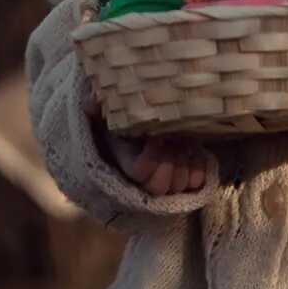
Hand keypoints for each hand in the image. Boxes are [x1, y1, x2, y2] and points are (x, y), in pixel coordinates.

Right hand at [86, 91, 207, 194]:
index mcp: (127, 161)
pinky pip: (196, 181)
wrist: (149, 123)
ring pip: (178, 185)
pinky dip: (198, 166)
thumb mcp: (111, 111)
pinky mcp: (186, 175)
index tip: (157, 135)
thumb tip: (89, 102)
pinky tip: (194, 148)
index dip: (151, 157)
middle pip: (159, 186)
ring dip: (184, 163)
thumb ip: (99, 108)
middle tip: (173, 141)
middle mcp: (147, 176)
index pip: (139, 172)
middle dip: (169, 163)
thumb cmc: (128, 118)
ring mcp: (167, 178)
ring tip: (184, 142)